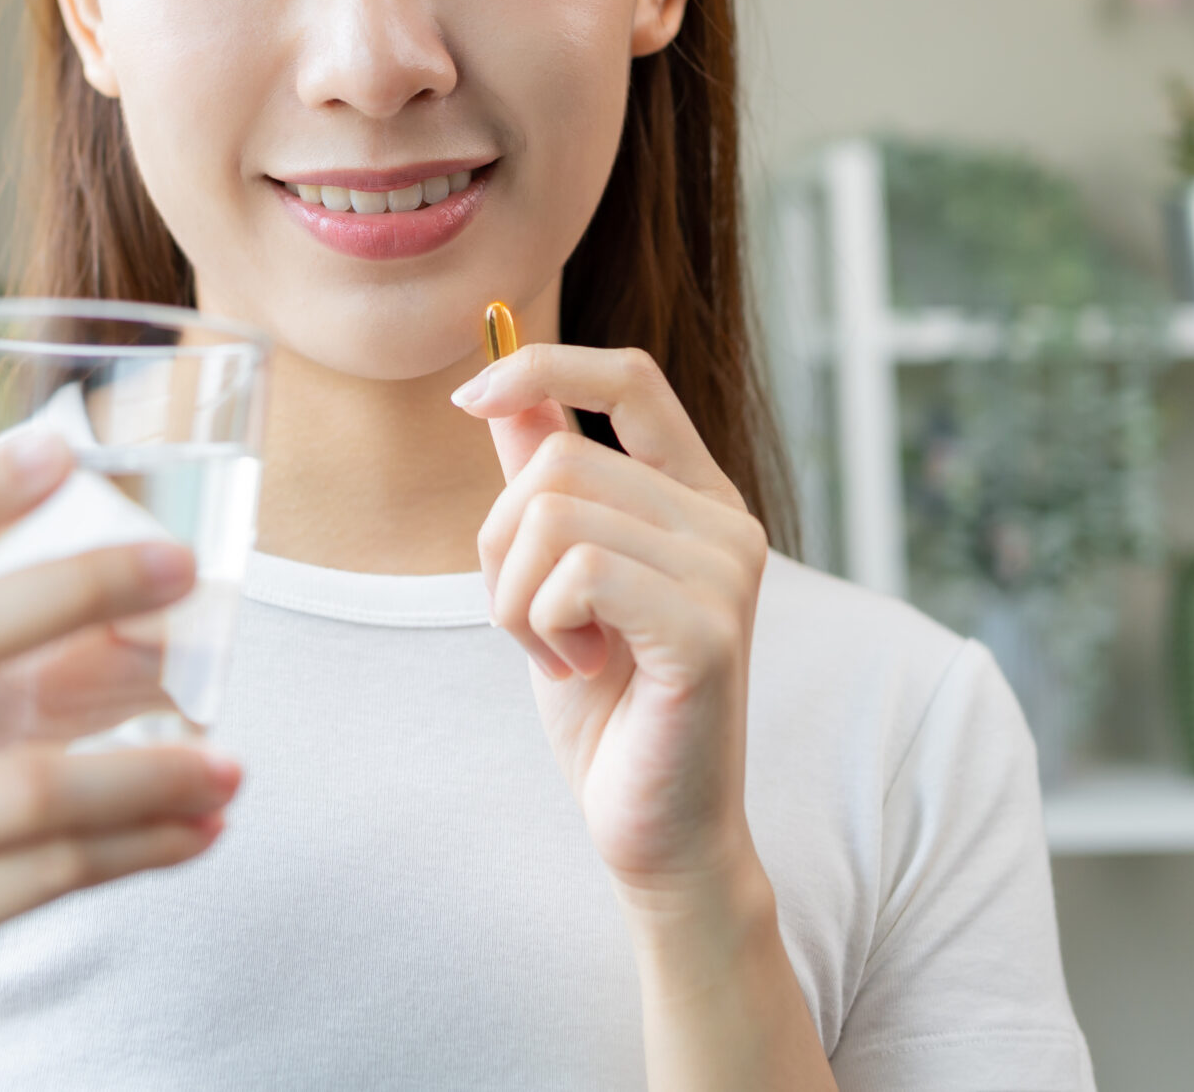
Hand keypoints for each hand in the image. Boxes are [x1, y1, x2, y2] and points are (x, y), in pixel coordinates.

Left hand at [453, 346, 769, 892]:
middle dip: (499, 544)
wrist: (654, 827)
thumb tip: (501, 389)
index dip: (543, 365)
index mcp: (697, 497)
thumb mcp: (555, 578)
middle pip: (558, 460)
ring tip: (557, 650)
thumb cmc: (608, 707)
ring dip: (516, 594)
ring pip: (555, 514)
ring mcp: (725, 573)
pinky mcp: (707, 630)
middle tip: (528, 621)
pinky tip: (578, 668)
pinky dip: (544, 623)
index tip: (468, 397)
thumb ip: (542, 482)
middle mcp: (725, 522)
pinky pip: (579, 573)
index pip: (631, 378)